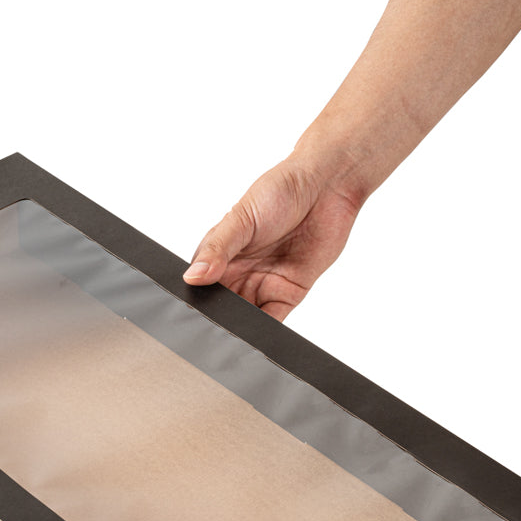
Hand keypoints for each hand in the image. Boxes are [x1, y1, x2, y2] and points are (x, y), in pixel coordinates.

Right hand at [182, 156, 360, 321]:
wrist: (328, 185)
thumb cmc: (282, 189)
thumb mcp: (241, 218)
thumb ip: (217, 249)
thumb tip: (193, 276)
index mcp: (220, 253)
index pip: (200, 285)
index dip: (197, 299)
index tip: (193, 310)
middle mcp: (239, 272)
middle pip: (221, 306)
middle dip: (218, 318)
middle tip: (215, 325)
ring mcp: (262, 284)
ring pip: (244, 317)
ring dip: (240, 327)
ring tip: (234, 332)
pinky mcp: (288, 294)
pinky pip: (272, 320)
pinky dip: (265, 331)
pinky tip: (258, 334)